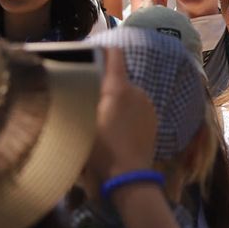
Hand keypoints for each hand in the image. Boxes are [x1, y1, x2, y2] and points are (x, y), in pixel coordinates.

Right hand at [86, 48, 157, 182]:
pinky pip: (136, 110)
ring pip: (126, 96)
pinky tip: (115, 132)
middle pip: (117, 80)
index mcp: (118, 88)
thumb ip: (81, 98)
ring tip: (100, 121)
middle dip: (103, 86)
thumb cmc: (100, 150)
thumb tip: (75, 82)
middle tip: (86, 101)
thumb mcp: (82, 123)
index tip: (89, 53)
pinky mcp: (153, 120)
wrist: (128, 177)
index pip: (114, 55)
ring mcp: (148, 105)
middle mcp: (137, 90)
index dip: (102, 50)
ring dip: (114, 103)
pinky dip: (126, 115)